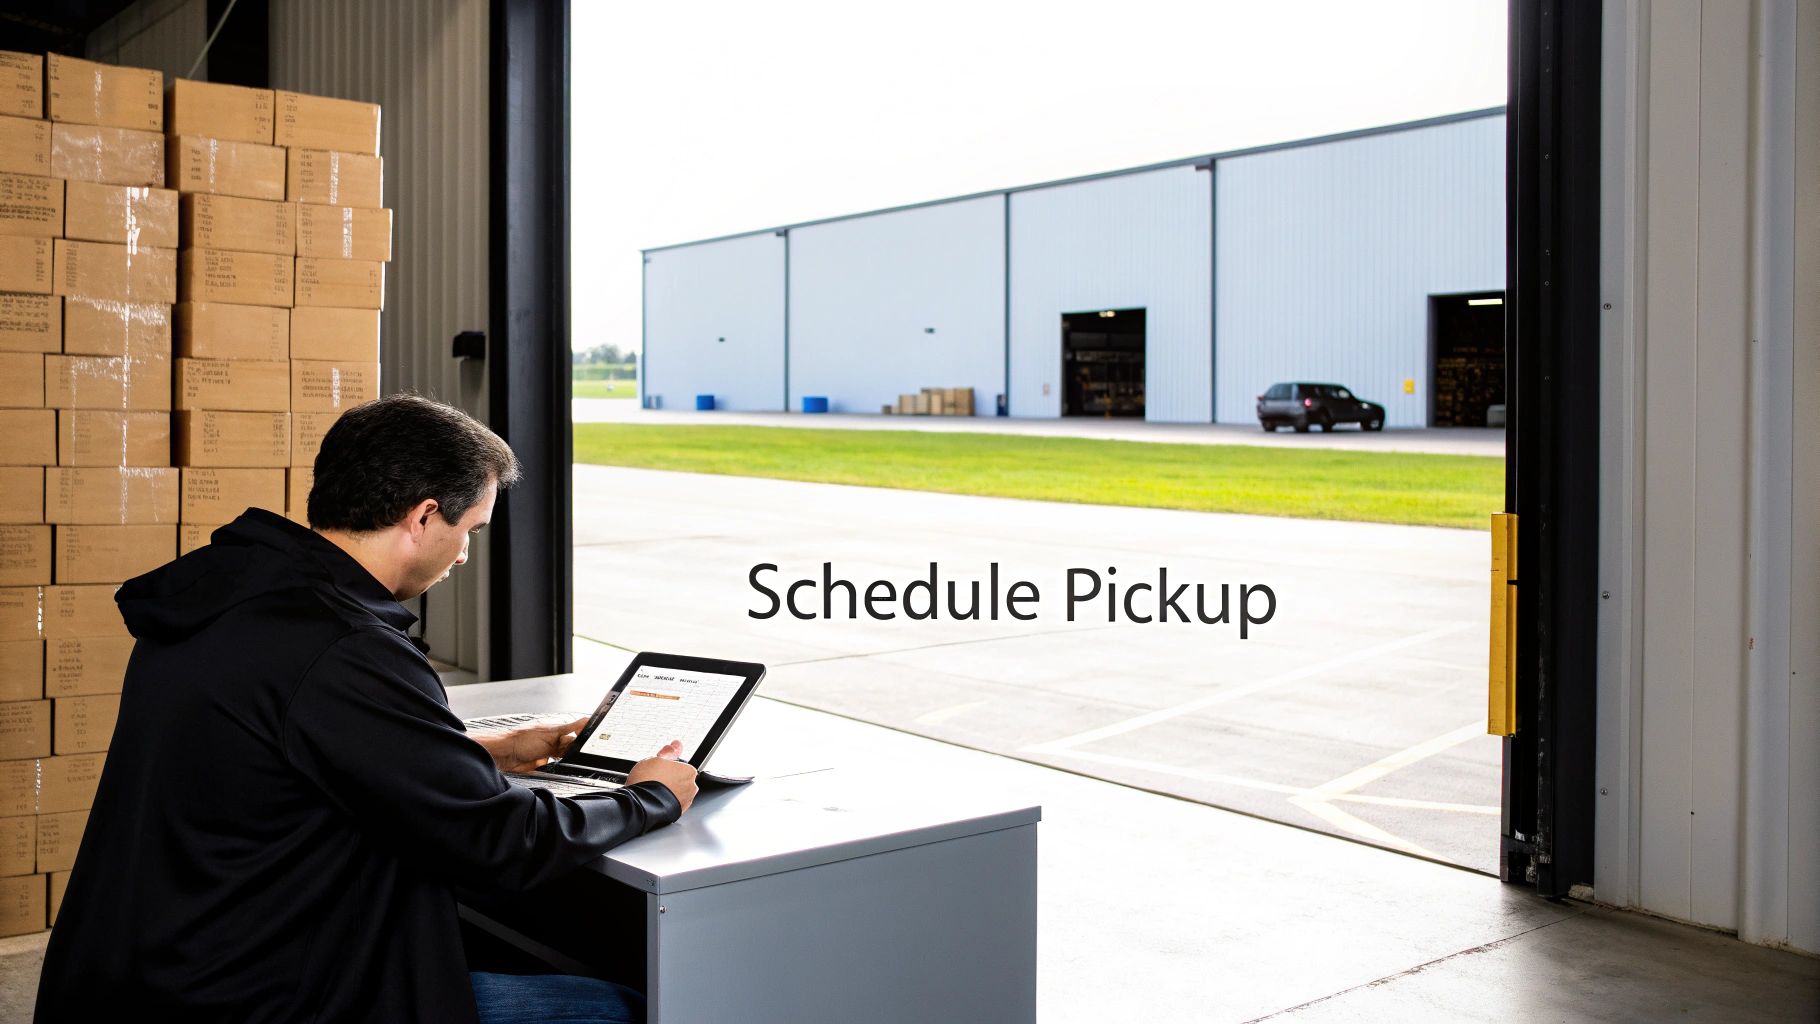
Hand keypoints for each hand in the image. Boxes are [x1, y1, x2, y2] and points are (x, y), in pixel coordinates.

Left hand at [473, 715, 590, 772]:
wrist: (504, 755)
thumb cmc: (522, 740)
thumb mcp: (550, 733)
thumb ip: (569, 728)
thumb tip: (586, 719)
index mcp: (556, 730)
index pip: (576, 732)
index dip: (584, 737)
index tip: (595, 742)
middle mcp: (553, 740)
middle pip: (572, 747)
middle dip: (577, 751)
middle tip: (580, 756)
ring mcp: (547, 752)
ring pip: (564, 757)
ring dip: (568, 760)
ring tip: (568, 762)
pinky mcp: (542, 764)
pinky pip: (555, 767)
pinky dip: (559, 769)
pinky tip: (560, 769)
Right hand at [627, 739, 697, 814]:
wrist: (639, 805)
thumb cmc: (647, 782)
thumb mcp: (656, 759)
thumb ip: (669, 752)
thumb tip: (677, 745)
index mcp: (689, 772)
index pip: (680, 766)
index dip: (667, 766)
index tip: (658, 768)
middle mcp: (691, 788)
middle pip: (679, 779)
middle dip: (668, 779)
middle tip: (654, 779)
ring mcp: (685, 802)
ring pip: (676, 792)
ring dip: (667, 790)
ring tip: (652, 789)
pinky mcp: (677, 813)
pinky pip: (672, 804)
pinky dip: (665, 801)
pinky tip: (654, 798)